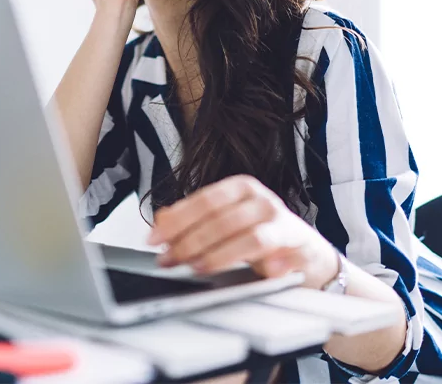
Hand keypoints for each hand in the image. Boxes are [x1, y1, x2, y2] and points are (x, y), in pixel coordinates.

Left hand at [147, 174, 338, 288]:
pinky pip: (280, 254)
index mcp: (239, 187)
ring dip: (219, 255)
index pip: (203, 201)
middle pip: (220, 219)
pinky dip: (268, 264)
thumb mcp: (225, 220)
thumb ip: (194, 219)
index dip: (176, 221)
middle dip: (189, 242)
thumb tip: (160, 219)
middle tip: (168, 260)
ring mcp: (280, 220)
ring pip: (247, 237)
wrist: (305, 251)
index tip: (153, 239)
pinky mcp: (298, 244)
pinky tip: (256, 271)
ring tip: (198, 268)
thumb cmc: (261, 232)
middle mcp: (260, 199)